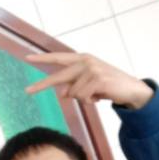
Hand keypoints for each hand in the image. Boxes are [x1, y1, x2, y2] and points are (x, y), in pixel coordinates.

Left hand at [25, 52, 153, 108]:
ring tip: (95, 95)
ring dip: (82, 98)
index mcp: (82, 59)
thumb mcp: (87, 86)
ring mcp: (92, 69)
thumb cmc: (107, 87)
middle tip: (27, 91)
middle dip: (42, 85)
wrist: (131, 89)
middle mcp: (85, 61)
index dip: (43, 58)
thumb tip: (63, 93)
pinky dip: (89, 101)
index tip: (26, 58)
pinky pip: (82, 97)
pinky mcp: (98, 79)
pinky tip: (100, 97)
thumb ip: (73, 87)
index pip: (59, 58)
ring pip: (72, 92)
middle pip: (59, 76)